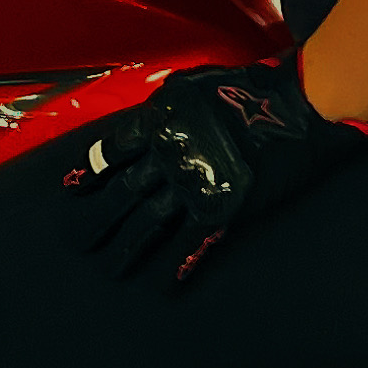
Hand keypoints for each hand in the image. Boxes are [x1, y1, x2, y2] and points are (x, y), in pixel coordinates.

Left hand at [65, 57, 367, 284]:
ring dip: (126, 249)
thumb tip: (149, 119)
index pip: (111, 151)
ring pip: (147, 223)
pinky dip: (173, 265)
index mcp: (159, 121)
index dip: (90, 172)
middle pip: (121, 193)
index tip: (74, 188)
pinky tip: (161, 283)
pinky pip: (189, 242)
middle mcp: (168, 154)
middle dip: (96, 220)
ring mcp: (192, 183)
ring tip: (111, 268)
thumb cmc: (250, 87)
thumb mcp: (195, 84)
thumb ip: (168, 105)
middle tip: (78, 239)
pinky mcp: (221, 206)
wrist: (294, 104)